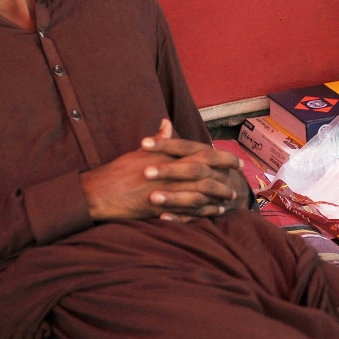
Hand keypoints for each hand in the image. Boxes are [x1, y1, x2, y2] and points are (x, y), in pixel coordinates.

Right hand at [79, 119, 248, 221]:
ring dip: (218, 196)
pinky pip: (189, 211)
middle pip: (206, 173)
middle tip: (239, 179)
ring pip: (201, 193)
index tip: (234, 159)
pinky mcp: (162, 208)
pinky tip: (214, 214)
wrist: (99, 192)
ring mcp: (167, 191)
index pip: (201, 154)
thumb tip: (167, 124)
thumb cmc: (118, 172)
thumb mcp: (139, 153)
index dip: (221, 157)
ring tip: (230, 198)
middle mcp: (170, 172)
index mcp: (167, 156)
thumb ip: (159, 141)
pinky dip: (204, 212)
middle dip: (225, 175)